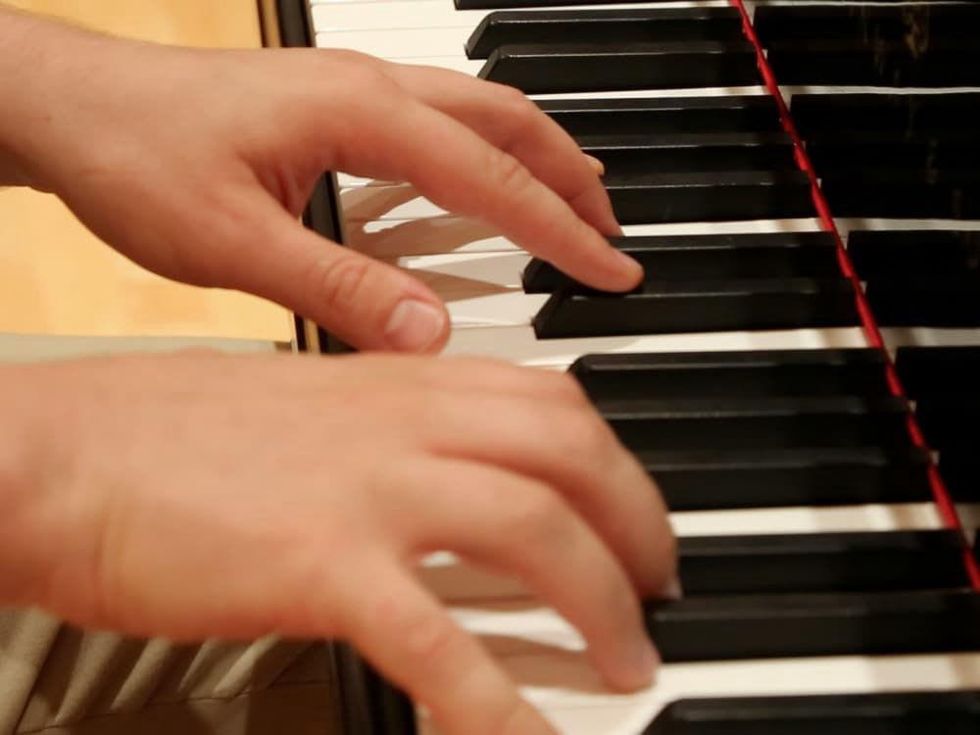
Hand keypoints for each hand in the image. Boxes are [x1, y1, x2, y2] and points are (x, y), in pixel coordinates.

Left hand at [0, 11, 640, 352]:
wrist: (71, 104)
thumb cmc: (134, 156)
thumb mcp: (233, 242)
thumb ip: (337, 288)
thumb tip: (427, 335)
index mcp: (360, 114)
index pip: (493, 178)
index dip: (560, 231)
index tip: (613, 271)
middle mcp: (370, 88)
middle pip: (509, 123)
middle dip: (572, 181)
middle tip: (615, 239)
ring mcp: (355, 88)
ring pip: (482, 112)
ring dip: (538, 158)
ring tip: (577, 209)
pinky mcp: (336, 102)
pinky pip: (442, 118)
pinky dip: (489, 153)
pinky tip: (486, 184)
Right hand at [0, 352, 674, 734]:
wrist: (64, 452)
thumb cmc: (165, 433)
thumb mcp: (304, 406)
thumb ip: (387, 427)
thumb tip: (447, 468)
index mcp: (399, 383)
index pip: (550, 402)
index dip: (613, 459)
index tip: (633, 508)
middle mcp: (401, 423)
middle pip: (571, 456)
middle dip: (640, 524)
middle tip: (659, 586)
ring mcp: (368, 490)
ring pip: (536, 533)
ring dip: (603, 603)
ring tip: (630, 663)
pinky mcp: (322, 565)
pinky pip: (443, 641)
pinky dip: (500, 701)